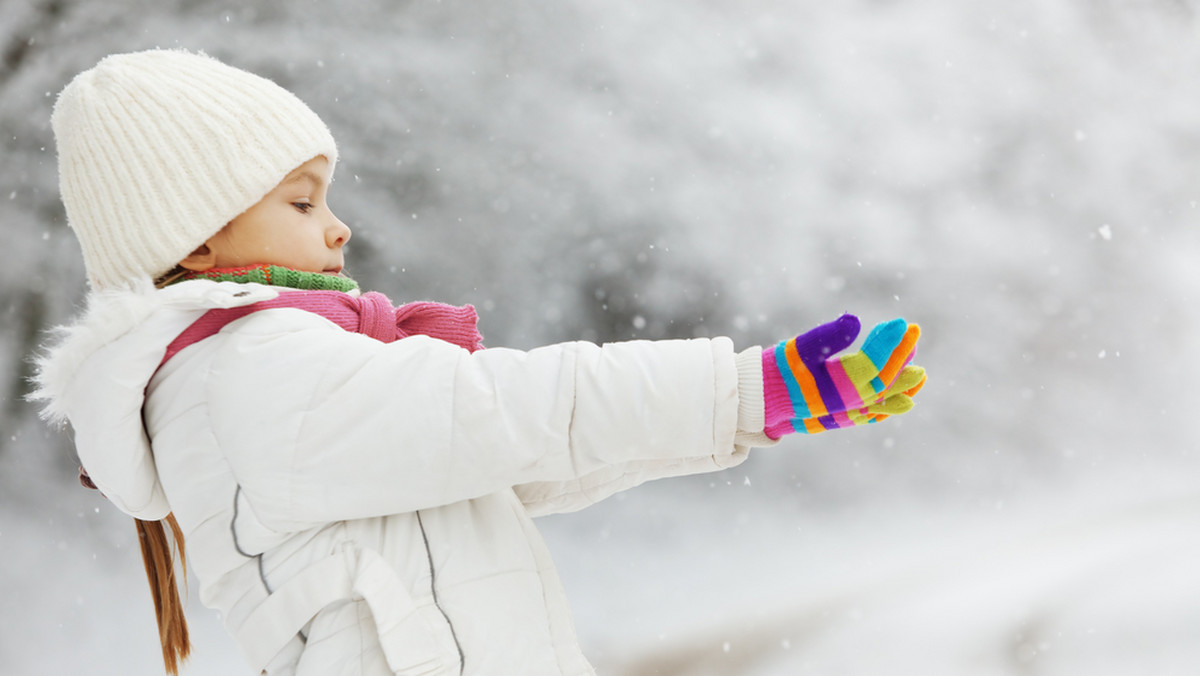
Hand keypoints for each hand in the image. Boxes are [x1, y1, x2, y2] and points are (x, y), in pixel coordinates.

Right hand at [762, 314, 923, 437]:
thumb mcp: (798, 349)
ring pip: (883, 399)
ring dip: (903, 385)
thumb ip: (827, 336)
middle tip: (914, 331)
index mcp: (837, 386)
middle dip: (902, 355)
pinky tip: (901, 401)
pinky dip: (889, 406)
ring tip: (921, 375)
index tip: (900, 323)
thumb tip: (855, 320)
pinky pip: (872, 414)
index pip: (873, 362)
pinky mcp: (839, 417)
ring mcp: (845, 413)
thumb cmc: (775, 372)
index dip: (889, 343)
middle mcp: (846, 402)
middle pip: (883, 379)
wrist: (758, 403)